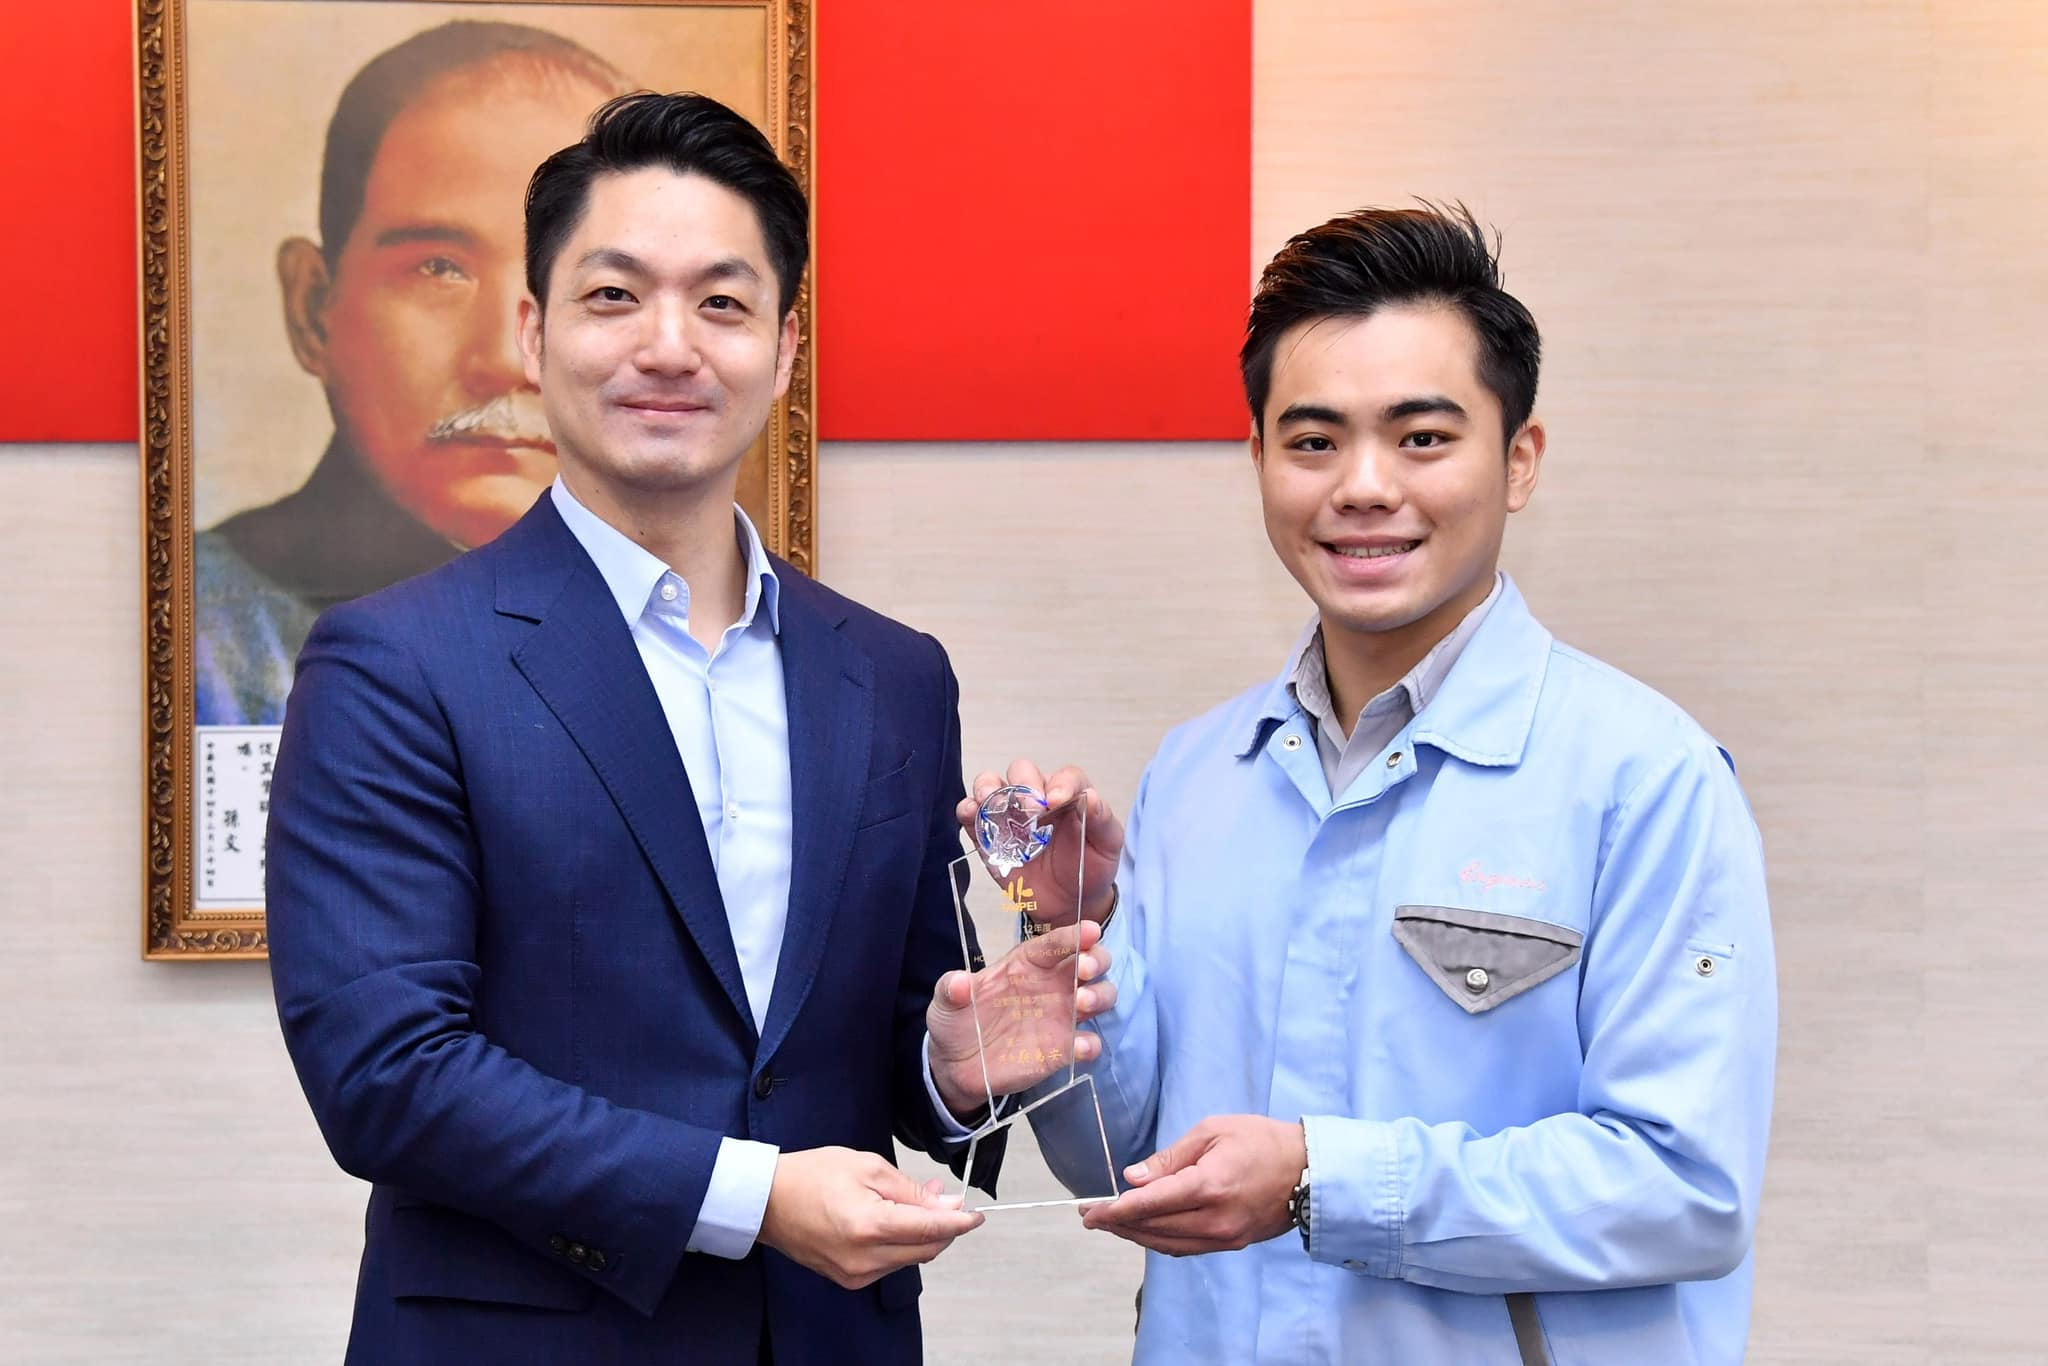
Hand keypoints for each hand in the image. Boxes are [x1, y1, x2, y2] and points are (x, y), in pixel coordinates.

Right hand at [756, 1147, 983, 1288]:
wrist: (767, 1201)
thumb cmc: (812, 1175)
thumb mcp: (868, 1166)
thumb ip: (911, 1190)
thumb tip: (947, 1205)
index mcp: (870, 1227)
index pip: (932, 1231)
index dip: (961, 1222)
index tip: (978, 1213)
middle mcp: (865, 1259)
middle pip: (926, 1250)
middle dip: (943, 1226)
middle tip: (943, 1197)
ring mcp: (856, 1274)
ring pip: (911, 1258)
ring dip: (922, 1234)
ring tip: (913, 1200)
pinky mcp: (849, 1279)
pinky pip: (890, 1263)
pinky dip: (901, 1244)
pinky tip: (894, 1219)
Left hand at [927, 919, 1116, 1116]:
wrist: (955, 1065)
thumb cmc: (956, 1020)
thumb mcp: (946, 1000)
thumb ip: (952, 988)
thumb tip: (959, 982)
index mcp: (1027, 963)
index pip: (1055, 943)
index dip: (1074, 935)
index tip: (1090, 931)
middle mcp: (1052, 985)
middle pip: (1091, 962)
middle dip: (1097, 960)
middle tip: (1084, 969)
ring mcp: (1061, 1017)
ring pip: (1100, 996)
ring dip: (1100, 995)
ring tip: (1082, 1003)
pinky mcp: (1062, 1049)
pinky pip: (1088, 1043)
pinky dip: (1090, 1043)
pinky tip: (1080, 1046)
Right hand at [956, 760, 1123, 926]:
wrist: (1068, 902)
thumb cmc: (1089, 867)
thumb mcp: (1108, 845)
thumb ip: (1101, 819)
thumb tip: (1090, 797)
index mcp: (1069, 794)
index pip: (1064, 776)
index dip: (1060, 784)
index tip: (1057, 801)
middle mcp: (1037, 797)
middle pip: (1022, 771)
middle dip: (1023, 786)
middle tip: (1030, 811)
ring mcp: (1009, 814)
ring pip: (991, 784)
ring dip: (988, 788)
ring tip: (989, 803)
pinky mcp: (989, 835)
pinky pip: (972, 814)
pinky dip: (968, 811)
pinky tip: (971, 815)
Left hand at [1080, 1116, 1305, 1255]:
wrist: (1309, 1169)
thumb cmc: (1261, 1140)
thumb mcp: (1213, 1131)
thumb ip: (1170, 1158)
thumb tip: (1133, 1178)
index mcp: (1208, 1186)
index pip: (1149, 1204)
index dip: (1114, 1209)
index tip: (1088, 1211)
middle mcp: (1214, 1219)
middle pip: (1152, 1228)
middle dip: (1116, 1222)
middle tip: (1089, 1214)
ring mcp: (1225, 1237)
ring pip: (1165, 1244)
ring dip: (1134, 1235)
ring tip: (1110, 1222)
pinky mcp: (1232, 1244)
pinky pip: (1185, 1248)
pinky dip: (1158, 1241)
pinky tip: (1142, 1231)